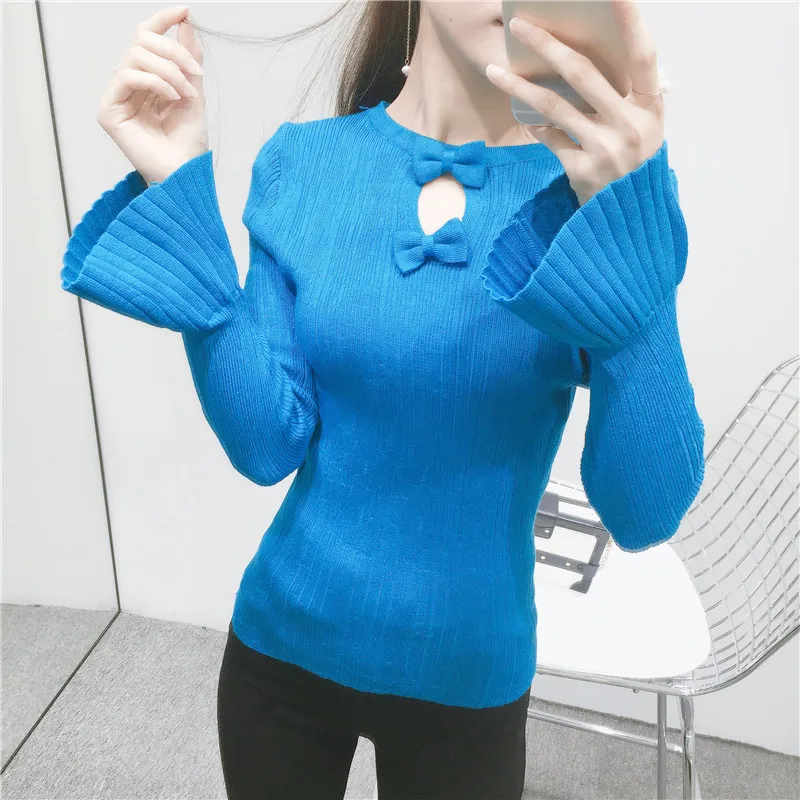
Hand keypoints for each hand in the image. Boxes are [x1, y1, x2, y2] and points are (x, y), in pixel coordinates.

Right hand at [97, 5, 207, 185]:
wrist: (185, 174)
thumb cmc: (188, 144)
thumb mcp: (195, 94)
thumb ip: (189, 60)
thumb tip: (186, 23)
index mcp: (148, 79)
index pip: (146, 38)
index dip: (163, 20)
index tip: (185, 11)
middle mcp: (129, 85)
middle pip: (141, 41)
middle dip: (173, 51)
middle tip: (194, 73)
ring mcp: (117, 97)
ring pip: (136, 56)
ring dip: (169, 71)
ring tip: (187, 94)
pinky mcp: (108, 110)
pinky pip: (128, 75)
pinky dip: (155, 82)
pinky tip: (172, 98)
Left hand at [485, 0, 664, 206]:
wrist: (630, 220)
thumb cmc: (634, 163)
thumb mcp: (643, 128)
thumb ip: (624, 97)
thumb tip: (575, 58)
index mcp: (652, 107)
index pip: (643, 55)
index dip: (631, 20)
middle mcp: (632, 125)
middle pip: (583, 72)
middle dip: (547, 43)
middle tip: (519, 24)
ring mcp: (606, 148)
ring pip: (554, 105)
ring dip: (520, 84)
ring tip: (495, 71)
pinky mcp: (582, 169)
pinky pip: (549, 137)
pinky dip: (536, 126)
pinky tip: (527, 118)